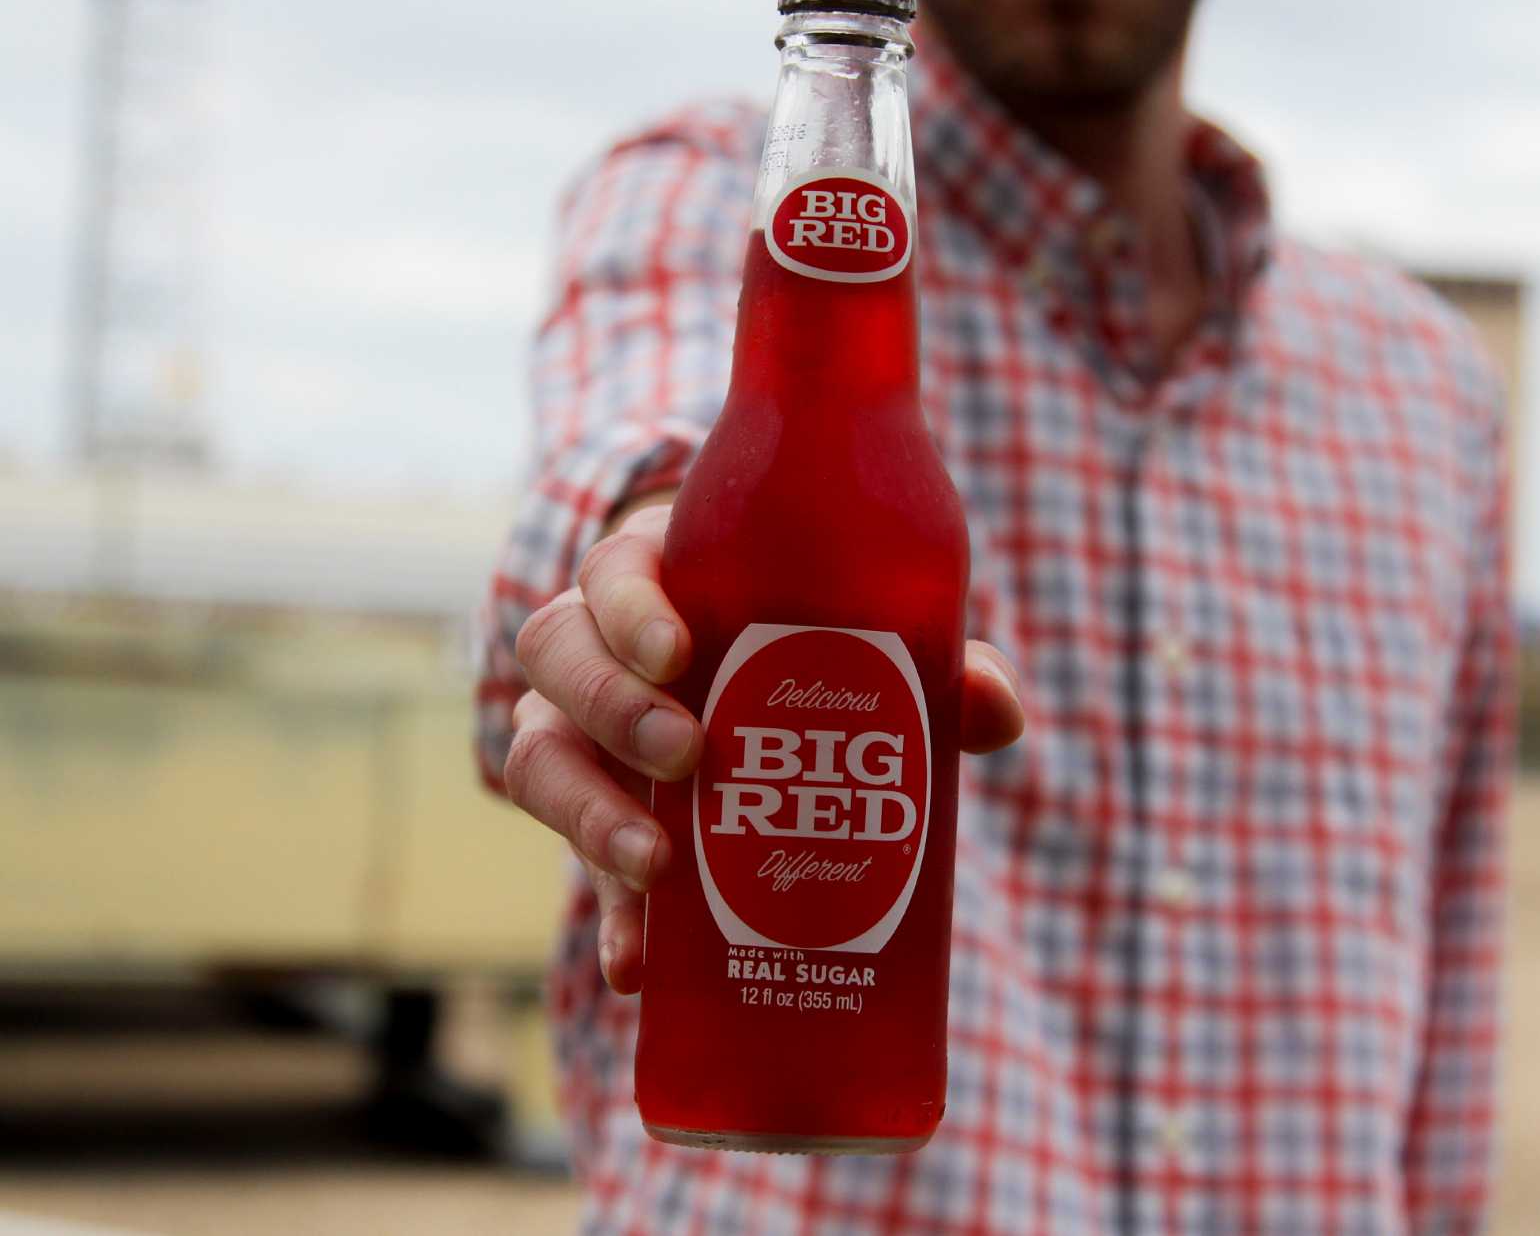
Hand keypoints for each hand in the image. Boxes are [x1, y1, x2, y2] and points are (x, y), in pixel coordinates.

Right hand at [504, 502, 1023, 993]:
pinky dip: (609, 921)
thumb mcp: (867, 641)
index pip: (615, 570)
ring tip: (655, 867)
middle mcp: (597, 645)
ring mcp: (579, 732)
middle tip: (690, 752)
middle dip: (615, 706)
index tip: (680, 653)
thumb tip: (997, 711)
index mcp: (660, 578)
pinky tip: (637, 970)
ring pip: (540, 755)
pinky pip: (574, 869)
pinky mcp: (591, 816)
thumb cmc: (812, 644)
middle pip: (558, 654)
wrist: (757, 700)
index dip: (632, 608)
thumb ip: (934, 667)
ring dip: (588, 814)